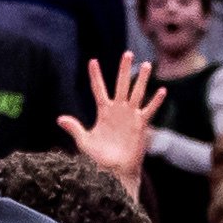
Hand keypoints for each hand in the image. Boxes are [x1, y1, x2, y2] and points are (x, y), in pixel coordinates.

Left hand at [58, 53, 164, 189]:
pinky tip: (162, 91)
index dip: (96, 76)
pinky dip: (155, 102)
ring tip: (146, 64)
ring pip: (137, 93)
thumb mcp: (84, 141)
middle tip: (127, 53)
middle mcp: (118, 110)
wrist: (113, 170)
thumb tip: (60, 118)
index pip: (99, 90)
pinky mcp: (140, 125)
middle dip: (123, 70)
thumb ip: (74, 128)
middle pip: (121, 85)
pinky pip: (149, 111)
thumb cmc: (98, 157)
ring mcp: (130, 116)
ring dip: (141, 80)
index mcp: (103, 112)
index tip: (92, 61)